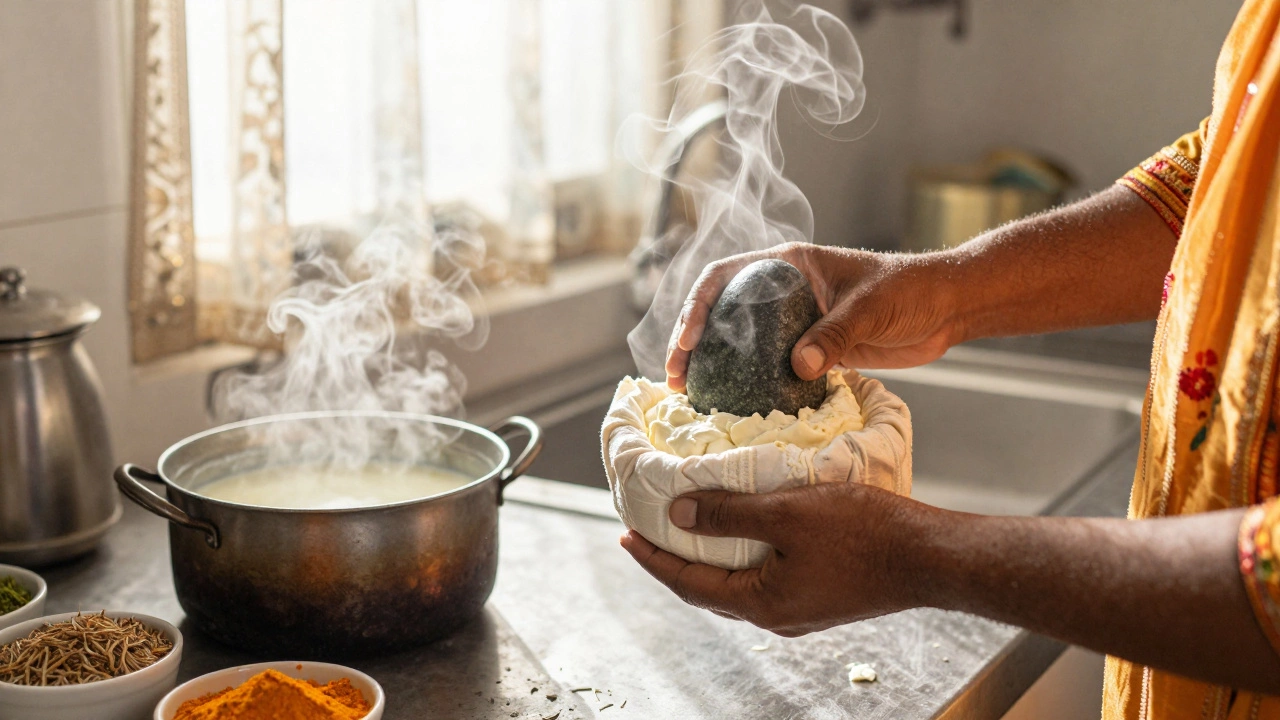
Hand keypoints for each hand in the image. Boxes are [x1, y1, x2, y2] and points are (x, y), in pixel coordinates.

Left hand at [619, 483, 932, 636]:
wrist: (927, 557)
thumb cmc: (864, 533)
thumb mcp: (786, 514)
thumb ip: (729, 515)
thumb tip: (678, 515)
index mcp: (760, 603)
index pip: (687, 583)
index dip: (652, 558)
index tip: (625, 536)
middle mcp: (775, 616)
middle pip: (707, 589)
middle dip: (674, 560)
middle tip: (648, 533)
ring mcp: (799, 609)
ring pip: (736, 584)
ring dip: (708, 558)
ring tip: (689, 530)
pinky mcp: (819, 595)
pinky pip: (764, 578)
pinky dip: (742, 556)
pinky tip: (745, 532)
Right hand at [665, 243, 961, 390]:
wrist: (948, 307)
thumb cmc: (912, 291)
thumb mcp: (870, 309)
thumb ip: (834, 335)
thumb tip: (798, 366)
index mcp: (790, 264)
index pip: (725, 276)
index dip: (698, 306)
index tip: (688, 341)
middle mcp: (784, 290)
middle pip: (722, 312)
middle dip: (692, 343)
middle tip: (677, 379)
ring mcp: (796, 321)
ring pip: (741, 342)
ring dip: (716, 367)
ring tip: (694, 396)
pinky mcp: (812, 349)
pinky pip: (770, 366)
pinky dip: (750, 384)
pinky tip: (737, 407)